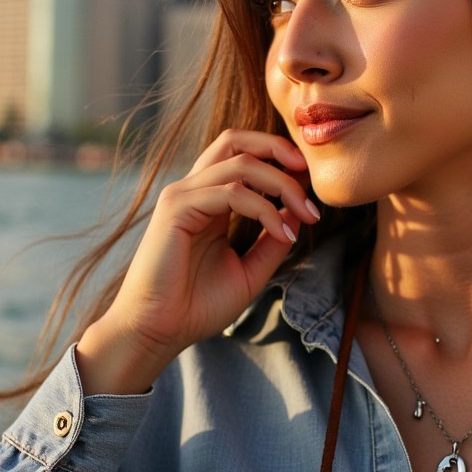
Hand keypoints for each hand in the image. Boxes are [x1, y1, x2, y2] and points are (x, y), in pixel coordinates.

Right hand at [76, 129, 318, 393]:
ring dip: (283, 184)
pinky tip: (282, 232)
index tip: (311, 188)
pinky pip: (232, 193)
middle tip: (310, 173)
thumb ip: (273, 241)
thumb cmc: (197, 306)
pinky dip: (265, 209)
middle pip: (236, 140)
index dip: (280, 160)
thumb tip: (300, 211)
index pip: (242, 155)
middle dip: (279, 148)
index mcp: (208, 200)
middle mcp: (193, 190)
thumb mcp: (250, 270)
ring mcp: (182, 195)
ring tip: (308, 212)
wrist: (159, 332)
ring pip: (241, 164)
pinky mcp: (176, 209)